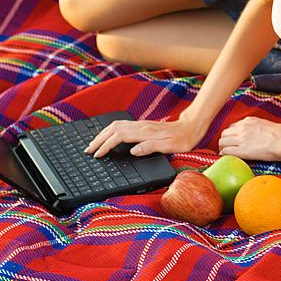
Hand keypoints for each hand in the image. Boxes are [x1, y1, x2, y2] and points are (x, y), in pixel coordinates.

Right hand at [85, 116, 204, 157]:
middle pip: (113, 129)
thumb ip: (151, 147)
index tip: (97, 155)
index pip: (118, 137)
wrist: (191, 126)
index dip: (106, 146)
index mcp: (144, 132)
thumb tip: (133, 151)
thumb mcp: (170, 146)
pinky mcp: (143, 125)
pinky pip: (121, 126)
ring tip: (94, 143)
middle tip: (88, 150)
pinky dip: (110, 131)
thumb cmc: (182, 138)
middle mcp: (141, 126)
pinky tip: (108, 136)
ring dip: (102, 134)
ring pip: (115, 126)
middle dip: (98, 139)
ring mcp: (141, 124)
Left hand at [217, 116, 280, 161]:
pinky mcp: (242, 150)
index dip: (231, 134)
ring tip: (224, 153)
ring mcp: (241, 139)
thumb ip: (258, 128)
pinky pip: (226, 151)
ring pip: (222, 142)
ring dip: (222, 147)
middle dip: (224, 140)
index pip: (233, 126)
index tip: (232, 140)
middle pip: (225, 133)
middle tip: (226, 147)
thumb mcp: (267, 126)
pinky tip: (225, 158)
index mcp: (249, 121)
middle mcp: (243, 128)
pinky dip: (223, 154)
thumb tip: (259, 135)